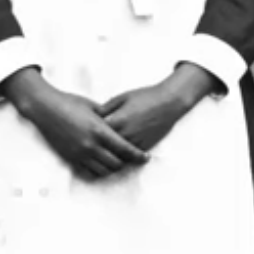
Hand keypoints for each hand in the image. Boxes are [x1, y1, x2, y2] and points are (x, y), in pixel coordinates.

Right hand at [1, 68, 149, 180]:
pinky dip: (98, 171)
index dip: (138, 155)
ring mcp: (79, 153)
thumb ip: (108, 116)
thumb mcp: (93, 106)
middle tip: (131, 160)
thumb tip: (120, 121)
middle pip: (116, 163)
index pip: (125, 149)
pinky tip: (101, 165)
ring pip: (103, 171)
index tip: (145, 158)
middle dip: (126, 163)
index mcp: (99, 130)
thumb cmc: (69, 102)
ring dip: (112, 169)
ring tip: (116, 163)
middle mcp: (90, 145)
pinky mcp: (70, 157)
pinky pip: (88, 172)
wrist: (45, 107)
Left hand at [97, 64, 219, 152]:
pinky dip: (122, 157)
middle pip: (104, 147)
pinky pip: (129, 157)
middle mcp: (125, 134)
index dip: (88, 134)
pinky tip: (115, 155)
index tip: (84, 133)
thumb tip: (92, 116)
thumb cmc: (144, 97)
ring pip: (116, 155)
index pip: (96, 133)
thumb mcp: (121, 98)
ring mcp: (135, 142)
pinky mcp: (144, 146)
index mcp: (117, 120)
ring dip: (108, 155)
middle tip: (89, 146)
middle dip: (96, 147)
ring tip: (100, 154)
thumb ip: (105, 108)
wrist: (169, 102)